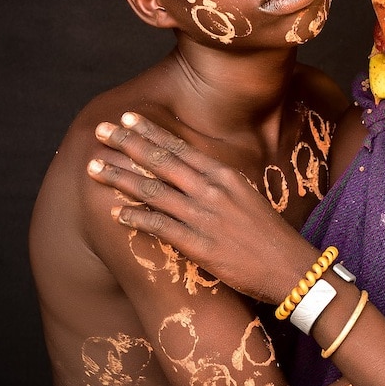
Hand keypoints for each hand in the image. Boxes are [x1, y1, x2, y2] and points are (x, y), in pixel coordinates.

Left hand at [87, 112, 318, 304]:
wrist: (290, 267)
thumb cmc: (269, 235)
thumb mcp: (247, 197)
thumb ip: (219, 185)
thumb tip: (194, 175)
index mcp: (224, 175)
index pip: (179, 147)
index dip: (150, 132)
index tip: (127, 118)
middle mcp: (212, 190)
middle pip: (161, 161)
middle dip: (127, 143)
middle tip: (101, 131)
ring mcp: (205, 216)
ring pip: (153, 190)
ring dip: (120, 178)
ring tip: (94, 168)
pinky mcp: (200, 245)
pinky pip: (160, 226)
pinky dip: (136, 218)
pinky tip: (116, 214)